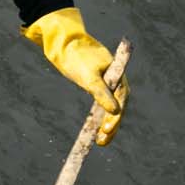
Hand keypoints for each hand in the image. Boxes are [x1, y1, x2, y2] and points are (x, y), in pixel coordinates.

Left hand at [24, 7, 127, 144]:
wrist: (62, 42)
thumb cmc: (76, 56)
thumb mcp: (88, 76)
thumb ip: (101, 93)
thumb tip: (116, 112)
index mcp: (117, 74)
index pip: (122, 99)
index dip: (116, 116)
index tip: (107, 130)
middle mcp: (114, 79)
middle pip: (117, 105)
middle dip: (111, 124)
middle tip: (102, 141)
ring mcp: (105, 83)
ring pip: (109, 107)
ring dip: (105, 124)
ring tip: (99, 141)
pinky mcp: (94, 85)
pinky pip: (100, 104)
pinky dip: (98, 117)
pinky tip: (94, 129)